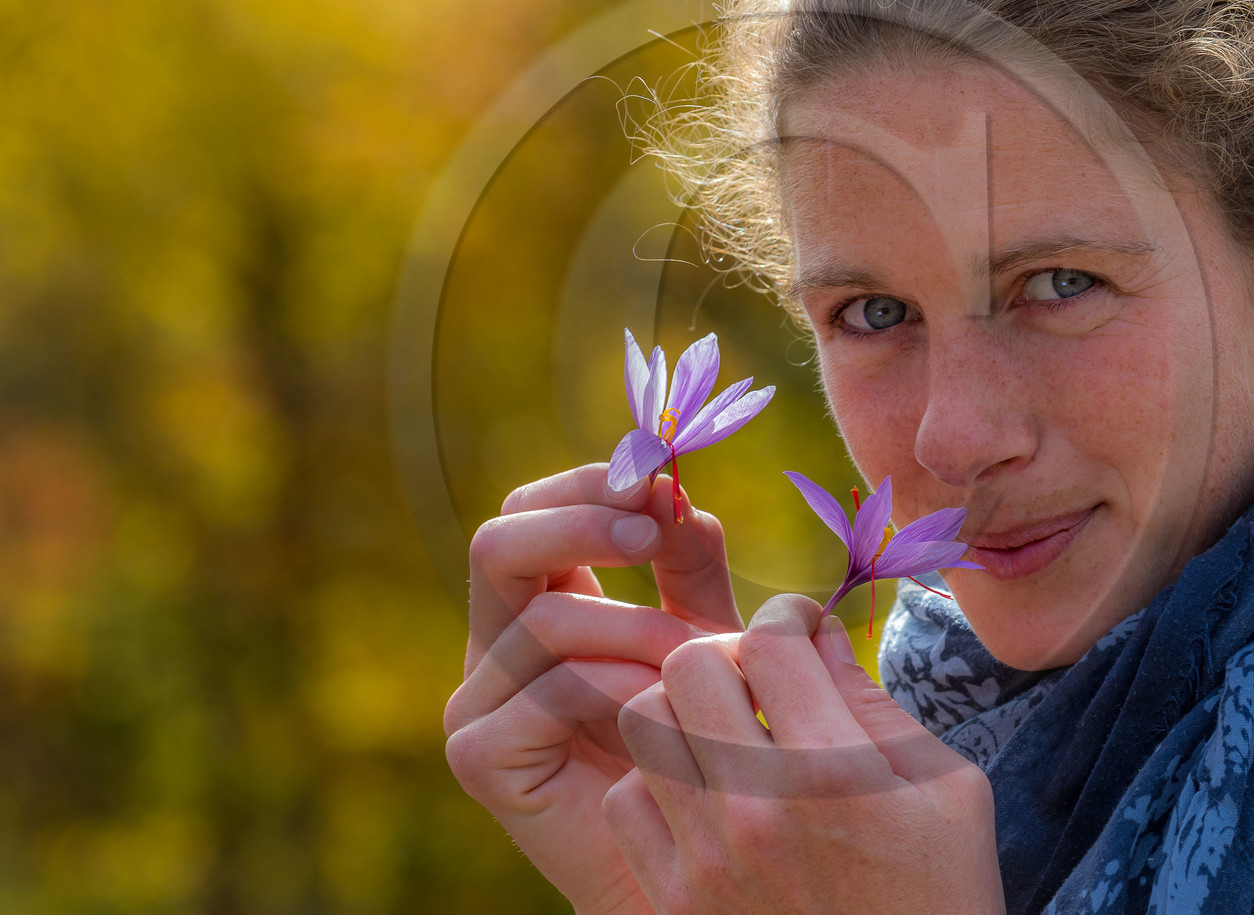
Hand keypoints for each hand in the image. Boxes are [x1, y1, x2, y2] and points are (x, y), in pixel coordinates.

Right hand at [444, 464, 742, 913]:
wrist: (695, 849)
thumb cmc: (704, 736)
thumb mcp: (701, 627)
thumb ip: (685, 559)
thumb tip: (668, 489)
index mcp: (537, 599)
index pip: (532, 507)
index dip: (588, 482)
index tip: (655, 474)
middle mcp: (495, 644)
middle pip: (500, 540)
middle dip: (583, 523)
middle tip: (652, 530)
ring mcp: (478, 701)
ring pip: (540, 618)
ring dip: (633, 628)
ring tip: (693, 662)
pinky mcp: (481, 755)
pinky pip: (545, 688)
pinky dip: (614, 688)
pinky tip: (657, 712)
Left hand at [603, 594, 1005, 914]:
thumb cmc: (941, 896)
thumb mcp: (946, 791)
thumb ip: (874, 703)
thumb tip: (816, 633)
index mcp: (833, 772)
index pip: (770, 639)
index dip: (789, 616)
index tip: (803, 632)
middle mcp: (757, 809)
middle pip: (689, 664)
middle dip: (727, 654)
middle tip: (759, 679)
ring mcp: (706, 859)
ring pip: (643, 723)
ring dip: (684, 714)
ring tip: (726, 734)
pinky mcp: (676, 901)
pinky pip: (626, 801)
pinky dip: (656, 785)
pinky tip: (704, 797)